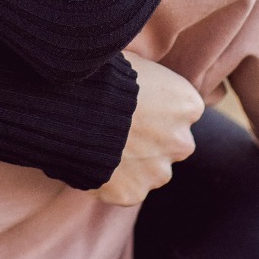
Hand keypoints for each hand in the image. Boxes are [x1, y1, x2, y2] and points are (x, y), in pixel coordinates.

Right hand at [91, 52, 202, 205]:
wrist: (71, 109)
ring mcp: (157, 171)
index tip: (136, 105)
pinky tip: (94, 161)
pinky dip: (113, 182)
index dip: (157, 108)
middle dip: (152, 139)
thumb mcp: (135, 64)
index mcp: (187, 105)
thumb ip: (150, 80)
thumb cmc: (101, 75)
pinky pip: (126, 189)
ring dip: (136, 164)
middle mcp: (181, 141)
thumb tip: (143, 78)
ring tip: (104, 146)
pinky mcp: (133, 194)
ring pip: (152, 170)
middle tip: (121, 128)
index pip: (182, 111)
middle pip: (172, 143)